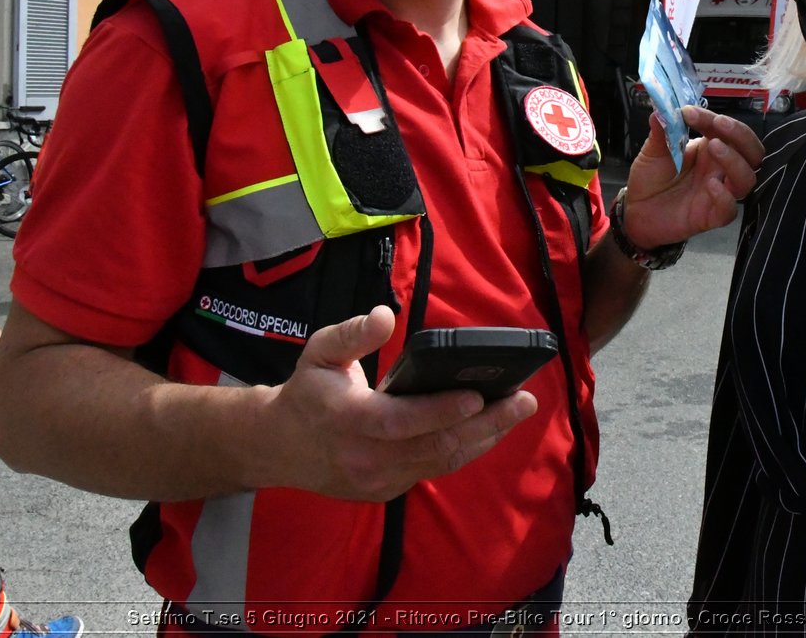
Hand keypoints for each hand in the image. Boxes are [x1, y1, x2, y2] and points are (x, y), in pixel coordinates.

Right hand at [261, 306, 535, 500]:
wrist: (280, 447)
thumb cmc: (308, 392)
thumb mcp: (319, 352)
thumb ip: (352, 334)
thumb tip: (385, 316)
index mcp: (347, 420)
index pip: (402, 421)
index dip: (441, 411)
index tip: (477, 395)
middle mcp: (365, 457)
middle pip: (435, 446)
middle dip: (485, 424)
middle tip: (524, 400)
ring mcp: (378, 480)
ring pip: (441, 462)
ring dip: (484, 438)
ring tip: (517, 412)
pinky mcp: (387, 490)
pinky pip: (433, 470)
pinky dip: (465, 449)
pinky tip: (489, 429)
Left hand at [620, 105, 764, 248]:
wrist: (635, 210)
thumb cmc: (651, 178)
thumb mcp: (653, 151)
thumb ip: (661, 131)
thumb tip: (662, 109)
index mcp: (711, 148)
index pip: (726, 129)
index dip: (712, 118)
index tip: (688, 112)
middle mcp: (720, 169)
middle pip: (752, 151)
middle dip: (740, 134)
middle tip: (719, 124)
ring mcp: (720, 192)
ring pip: (747, 178)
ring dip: (734, 160)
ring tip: (713, 147)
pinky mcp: (712, 216)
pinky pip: (730, 209)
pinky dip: (725, 196)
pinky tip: (711, 185)